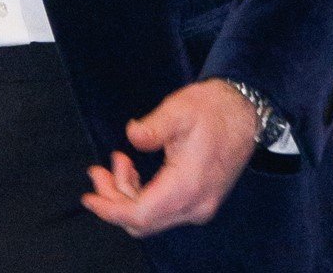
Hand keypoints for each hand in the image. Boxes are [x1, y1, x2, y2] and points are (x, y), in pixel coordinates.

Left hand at [82, 78, 258, 236]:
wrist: (244, 113)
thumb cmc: (212, 110)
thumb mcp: (179, 110)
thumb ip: (153, 127)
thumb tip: (133, 135)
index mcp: (188, 186)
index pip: (142, 214)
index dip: (111, 209)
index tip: (88, 197)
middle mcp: (196, 205)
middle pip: (143, 221)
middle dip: (113, 200)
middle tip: (97, 171)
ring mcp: (199, 205)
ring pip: (151, 218)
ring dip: (126, 195)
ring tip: (117, 161)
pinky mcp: (199, 199)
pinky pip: (162, 210)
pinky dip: (140, 194)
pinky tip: (132, 170)